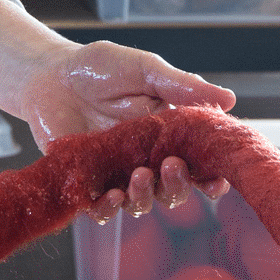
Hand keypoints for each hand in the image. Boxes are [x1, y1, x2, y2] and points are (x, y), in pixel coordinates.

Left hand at [21, 40, 235, 224]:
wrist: (50, 74)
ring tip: (139, 175)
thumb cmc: (99, 68)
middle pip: (174, 190)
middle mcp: (147, 160)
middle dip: (178, 186)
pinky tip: (111, 196)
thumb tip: (229, 99)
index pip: (198, 165)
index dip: (212, 178)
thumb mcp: (145, 69)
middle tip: (170, 165)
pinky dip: (109, 210)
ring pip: (142, 203)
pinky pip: (102, 211)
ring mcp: (117, 175)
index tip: (217, 179)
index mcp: (168, 136)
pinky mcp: (87, 183)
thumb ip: (182, 86)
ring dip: (146, 197)